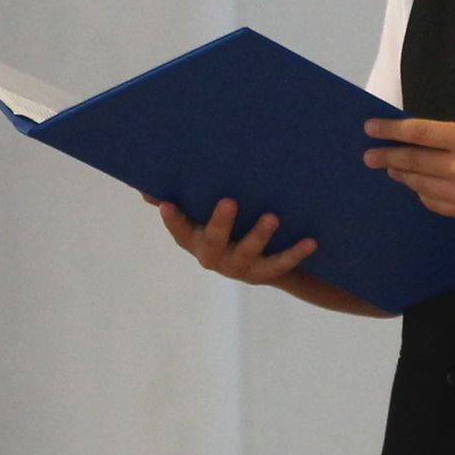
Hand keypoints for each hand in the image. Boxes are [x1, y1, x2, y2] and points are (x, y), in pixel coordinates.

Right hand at [151, 193, 318, 286]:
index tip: (167, 204)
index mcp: (195, 240)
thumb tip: (143, 182)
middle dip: (221, 221)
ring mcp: (240, 267)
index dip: (173, 219)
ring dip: (259, 234)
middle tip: (229, 201)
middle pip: (215, 239)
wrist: (261, 264)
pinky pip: (281, 263)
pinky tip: (311, 241)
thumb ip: (178, 200)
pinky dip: (296, 252)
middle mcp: (214, 257)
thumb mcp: (199, 216)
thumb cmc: (223, 228)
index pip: (179, 230)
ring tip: (272, 216)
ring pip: (249, 251)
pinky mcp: (265, 272)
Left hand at [362, 117, 454, 224]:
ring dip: (402, 175)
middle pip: (412, 160)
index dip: (390, 130)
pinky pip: (434, 203)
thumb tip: (425, 138)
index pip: (418, 133)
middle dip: (386, 156)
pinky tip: (417, 187)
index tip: (370, 128)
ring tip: (390, 168)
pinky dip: (422, 193)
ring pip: (419, 184)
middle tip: (368, 154)